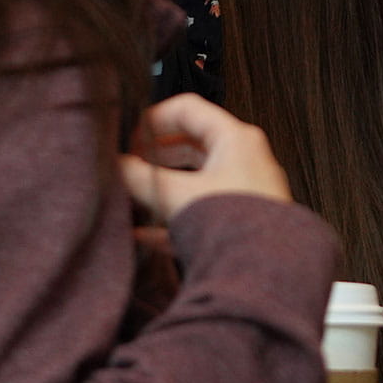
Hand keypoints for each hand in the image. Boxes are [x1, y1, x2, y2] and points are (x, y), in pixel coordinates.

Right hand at [117, 93, 292, 223]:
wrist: (266, 273)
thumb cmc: (234, 226)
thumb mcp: (177, 195)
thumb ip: (141, 179)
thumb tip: (116, 167)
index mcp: (235, 139)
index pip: (188, 109)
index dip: (153, 118)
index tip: (129, 135)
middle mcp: (244, 160)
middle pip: (191, 143)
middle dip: (156, 154)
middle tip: (129, 164)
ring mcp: (245, 191)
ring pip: (195, 178)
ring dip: (163, 186)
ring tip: (134, 195)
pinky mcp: (241, 221)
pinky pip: (202, 210)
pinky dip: (174, 215)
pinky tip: (144, 233)